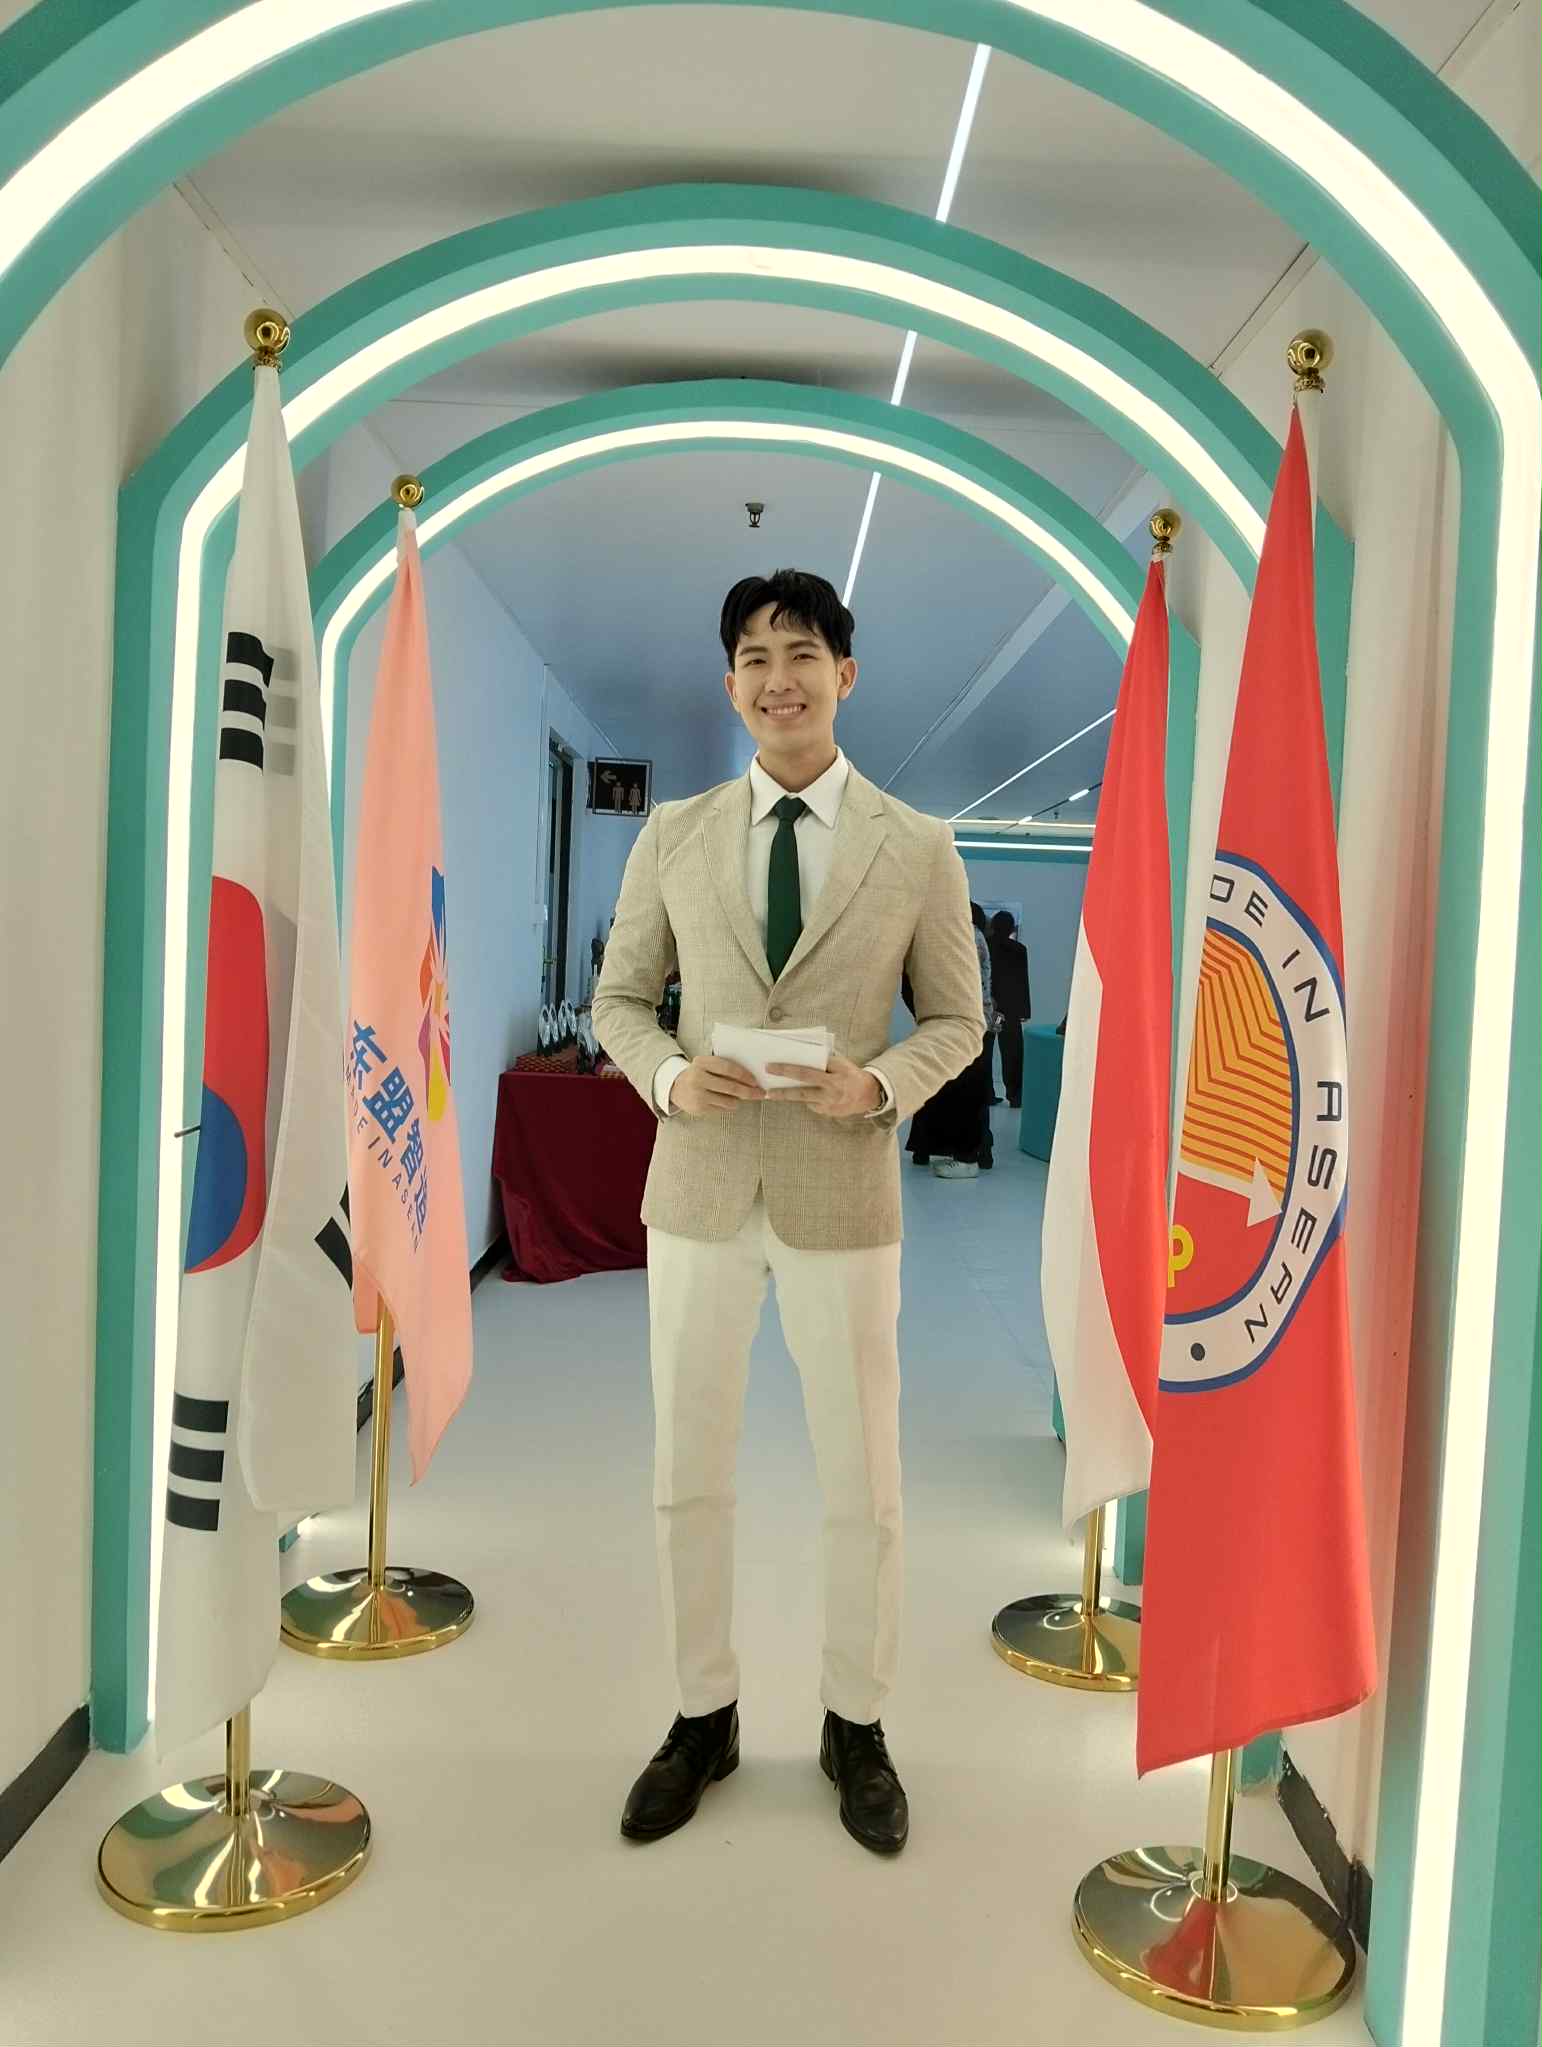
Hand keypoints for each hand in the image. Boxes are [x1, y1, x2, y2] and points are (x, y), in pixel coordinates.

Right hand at [669, 1055, 765, 1115]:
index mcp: (701, 1062)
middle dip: (749, 1091)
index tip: (755, 1080)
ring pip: (729, 1101)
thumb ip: (725, 1067)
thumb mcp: (708, 1065)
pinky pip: (722, 1109)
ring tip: (739, 1097)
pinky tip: (725, 1101)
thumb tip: (752, 1077)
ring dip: (738, 1100)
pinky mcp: (698, 1108)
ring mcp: (697, 1094)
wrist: (676, 1088)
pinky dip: (728, 1105)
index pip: (728, 1068)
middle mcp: (697, 1078)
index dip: (744, 1075)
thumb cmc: (700, 1074)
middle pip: (731, 1087)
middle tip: (760, 1094)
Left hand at [765, 1052, 880, 1119]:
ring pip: (804, 1100)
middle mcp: (830, 1092)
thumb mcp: (841, 1063)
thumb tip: (802, 1055)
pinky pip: (812, 1105)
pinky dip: (806, 1099)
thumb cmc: (851, 1074)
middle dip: (782, 1091)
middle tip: (766, 1090)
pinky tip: (803, 1095)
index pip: (805, 1072)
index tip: (771, 1067)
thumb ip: (824, 1061)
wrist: (869, 1094)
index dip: (787, 1070)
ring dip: (787, 1097)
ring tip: (772, 1094)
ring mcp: (828, 1104)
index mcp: (832, 1077)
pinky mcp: (827, 1112)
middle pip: (801, 1091)